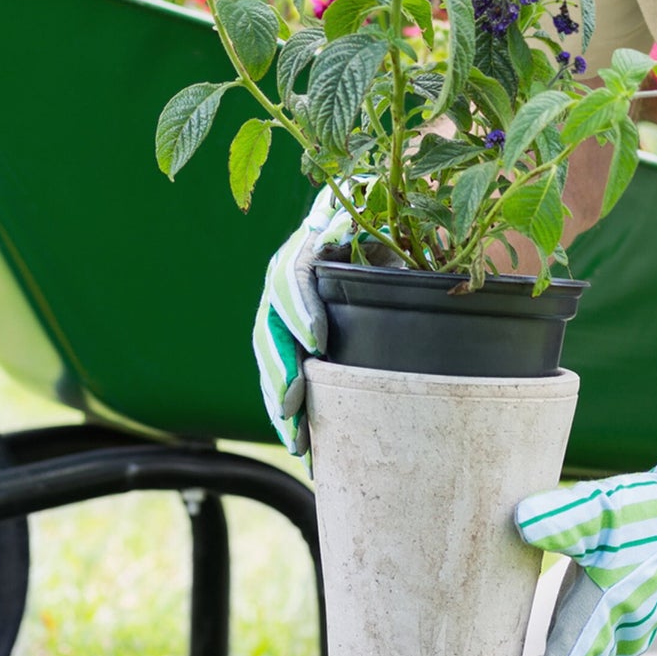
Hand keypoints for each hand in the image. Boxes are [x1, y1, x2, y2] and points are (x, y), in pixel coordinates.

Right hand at [251, 181, 400, 453]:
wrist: (374, 215)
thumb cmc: (386, 218)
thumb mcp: (385, 217)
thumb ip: (373, 228)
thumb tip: (350, 236)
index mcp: (310, 242)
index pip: (293, 274)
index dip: (301, 309)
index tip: (317, 344)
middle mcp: (288, 274)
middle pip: (272, 323)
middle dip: (281, 368)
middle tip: (293, 405)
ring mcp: (285, 304)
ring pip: (270, 352)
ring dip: (278, 396)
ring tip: (294, 438)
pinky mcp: (292, 329)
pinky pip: (279, 368)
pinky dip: (285, 403)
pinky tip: (298, 440)